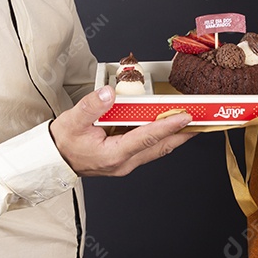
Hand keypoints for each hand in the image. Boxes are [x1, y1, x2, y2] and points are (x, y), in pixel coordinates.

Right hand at [50, 85, 194, 175]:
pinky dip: (163, 138)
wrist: (55, 159)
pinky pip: (150, 149)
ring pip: (158, 150)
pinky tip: (170, 128)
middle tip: (202, 121)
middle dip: (182, 134)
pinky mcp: (126, 160)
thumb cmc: (64, 142)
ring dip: (176, 137)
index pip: (147, 138)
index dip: (168, 126)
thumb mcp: (72, 121)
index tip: (185, 115)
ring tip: (192, 123)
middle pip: (160, 147)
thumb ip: (91, 106)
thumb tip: (109, 93)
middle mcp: (124, 162)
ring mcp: (126, 163)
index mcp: (113, 154)